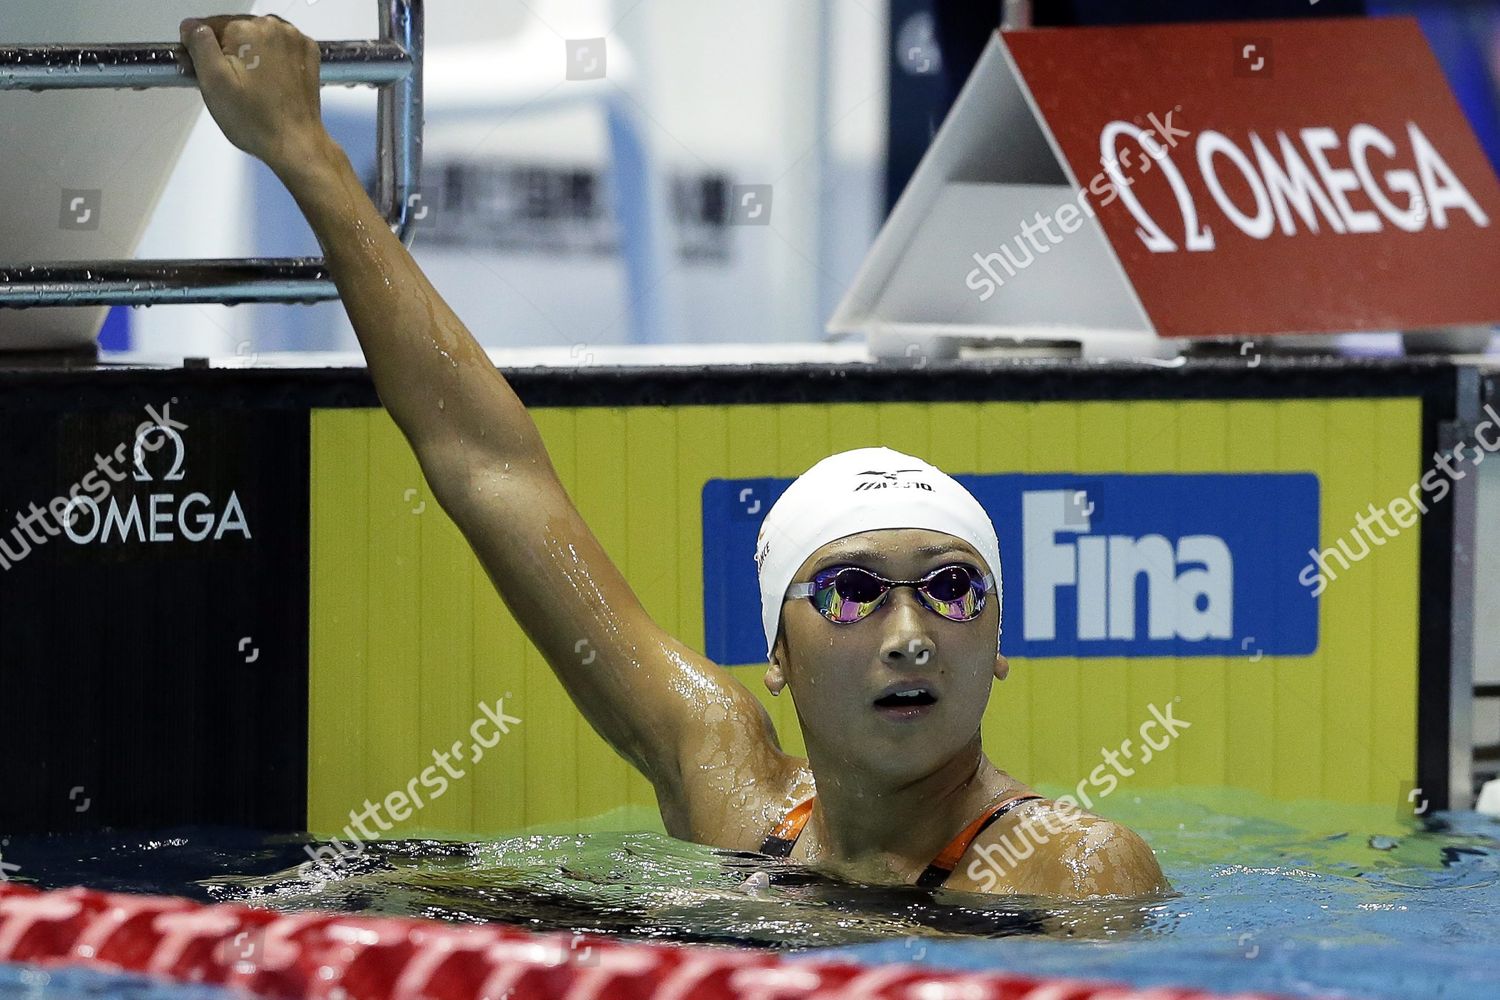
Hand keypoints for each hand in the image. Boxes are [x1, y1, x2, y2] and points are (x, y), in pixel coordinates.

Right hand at [179, 15, 327, 172]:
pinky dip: (272, 59)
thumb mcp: (213, 81)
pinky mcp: (308, 53)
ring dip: (250, 55)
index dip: (202, 50)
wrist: (295, 143)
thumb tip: (192, 26)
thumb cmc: (254, 120)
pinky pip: (280, 46)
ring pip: (258, 38)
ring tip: (251, 86)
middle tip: (230, 84)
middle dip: (227, 52)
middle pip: (236, 30)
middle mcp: (275, 27)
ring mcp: (295, 39)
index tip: (204, 71)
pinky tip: (270, 82)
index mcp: (247, 30)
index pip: (209, 26)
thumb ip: (199, 44)